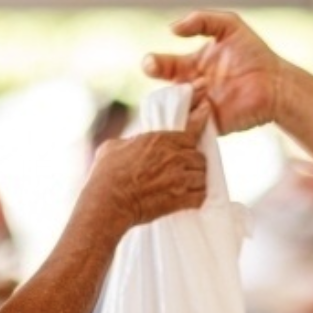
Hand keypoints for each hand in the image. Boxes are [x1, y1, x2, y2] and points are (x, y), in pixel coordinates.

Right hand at [87, 98, 208, 227]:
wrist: (108, 202)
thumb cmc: (106, 175)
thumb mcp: (114, 147)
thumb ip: (130, 142)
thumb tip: (130, 143)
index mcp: (161, 140)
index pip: (192, 127)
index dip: (201, 119)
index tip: (207, 111)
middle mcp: (175, 156)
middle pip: (199, 156)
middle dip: (193, 162)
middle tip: (185, 169)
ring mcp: (180, 178)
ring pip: (202, 176)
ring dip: (196, 181)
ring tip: (186, 186)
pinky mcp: (181, 199)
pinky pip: (200, 196)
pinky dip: (196, 198)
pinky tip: (189, 200)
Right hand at [143, 10, 282, 134]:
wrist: (276, 82)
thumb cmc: (254, 54)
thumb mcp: (229, 25)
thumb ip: (201, 20)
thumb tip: (172, 28)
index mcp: (190, 66)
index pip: (163, 66)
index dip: (154, 64)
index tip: (151, 63)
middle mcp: (190, 88)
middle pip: (163, 90)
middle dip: (156, 89)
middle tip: (156, 81)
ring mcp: (198, 109)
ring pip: (174, 111)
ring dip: (176, 103)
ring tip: (196, 90)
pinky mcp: (210, 126)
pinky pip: (190, 128)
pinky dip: (187, 123)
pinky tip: (195, 112)